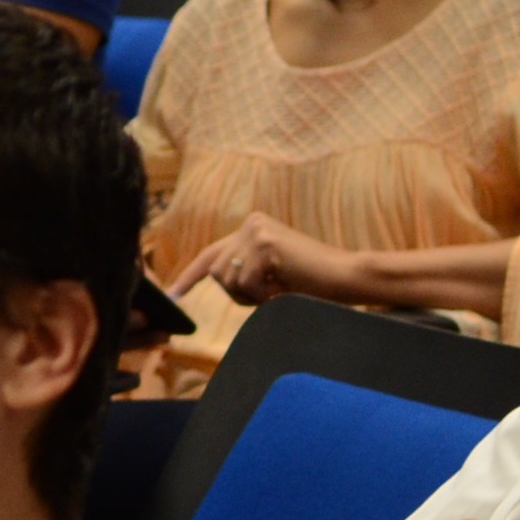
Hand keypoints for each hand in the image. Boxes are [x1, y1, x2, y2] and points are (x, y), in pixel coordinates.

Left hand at [166, 212, 353, 309]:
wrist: (346, 278)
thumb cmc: (310, 282)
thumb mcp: (269, 274)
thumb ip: (243, 270)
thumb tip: (214, 277)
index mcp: (251, 228)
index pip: (211, 255)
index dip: (191, 277)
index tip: (173, 295)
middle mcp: (251, 224)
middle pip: (218, 273)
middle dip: (240, 294)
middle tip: (272, 293)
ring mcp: (257, 231)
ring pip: (228, 279)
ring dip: (253, 295)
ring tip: (280, 287)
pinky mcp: (266, 243)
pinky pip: (246, 283)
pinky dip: (264, 294)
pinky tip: (286, 286)